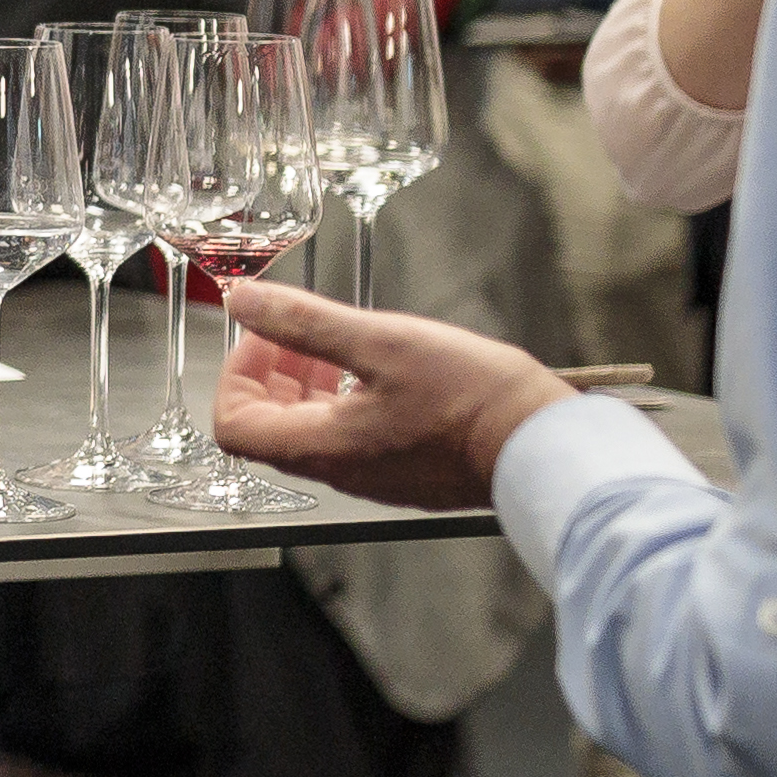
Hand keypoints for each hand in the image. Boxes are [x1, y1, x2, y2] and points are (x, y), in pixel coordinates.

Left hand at [208, 280, 574, 510]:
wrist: (543, 446)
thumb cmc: (472, 398)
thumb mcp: (380, 342)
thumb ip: (305, 322)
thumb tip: (246, 302)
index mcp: (322, 447)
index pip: (234, 426)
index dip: (236, 376)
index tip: (263, 337)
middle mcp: (340, 470)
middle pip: (269, 428)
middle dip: (271, 375)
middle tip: (295, 336)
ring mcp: (372, 474)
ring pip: (310, 431)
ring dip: (307, 385)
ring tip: (337, 347)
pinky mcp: (402, 470)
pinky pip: (351, 437)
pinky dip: (344, 400)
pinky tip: (376, 371)